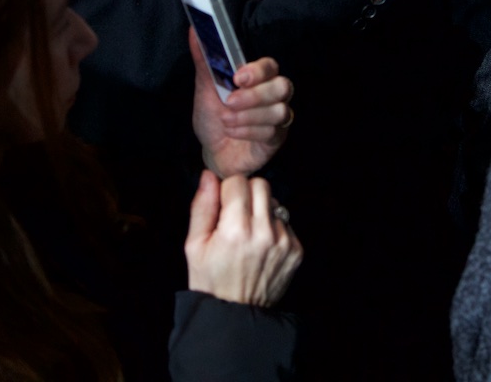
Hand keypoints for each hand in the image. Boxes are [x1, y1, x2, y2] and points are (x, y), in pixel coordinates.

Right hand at [185, 170, 301, 305]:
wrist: (236, 315)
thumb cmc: (210, 280)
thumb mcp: (194, 245)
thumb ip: (202, 206)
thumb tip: (209, 176)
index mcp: (236, 229)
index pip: (239, 181)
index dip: (228, 191)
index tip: (223, 206)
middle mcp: (264, 232)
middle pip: (262, 185)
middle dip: (247, 194)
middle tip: (236, 216)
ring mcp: (283, 241)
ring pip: (275, 203)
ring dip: (262, 212)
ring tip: (249, 236)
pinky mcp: (296, 250)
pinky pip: (286, 222)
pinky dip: (274, 229)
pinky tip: (261, 247)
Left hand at [190, 27, 294, 177]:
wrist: (212, 152)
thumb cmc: (212, 118)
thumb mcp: (205, 89)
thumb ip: (204, 61)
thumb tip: (193, 31)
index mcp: (257, 79)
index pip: (270, 66)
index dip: (257, 71)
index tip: (237, 78)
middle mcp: (272, 95)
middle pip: (282, 86)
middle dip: (255, 95)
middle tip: (230, 102)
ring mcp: (278, 116)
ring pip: (279, 111)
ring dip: (248, 116)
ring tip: (226, 121)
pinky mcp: (277, 137)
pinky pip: (272, 132)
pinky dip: (248, 131)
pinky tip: (233, 132)